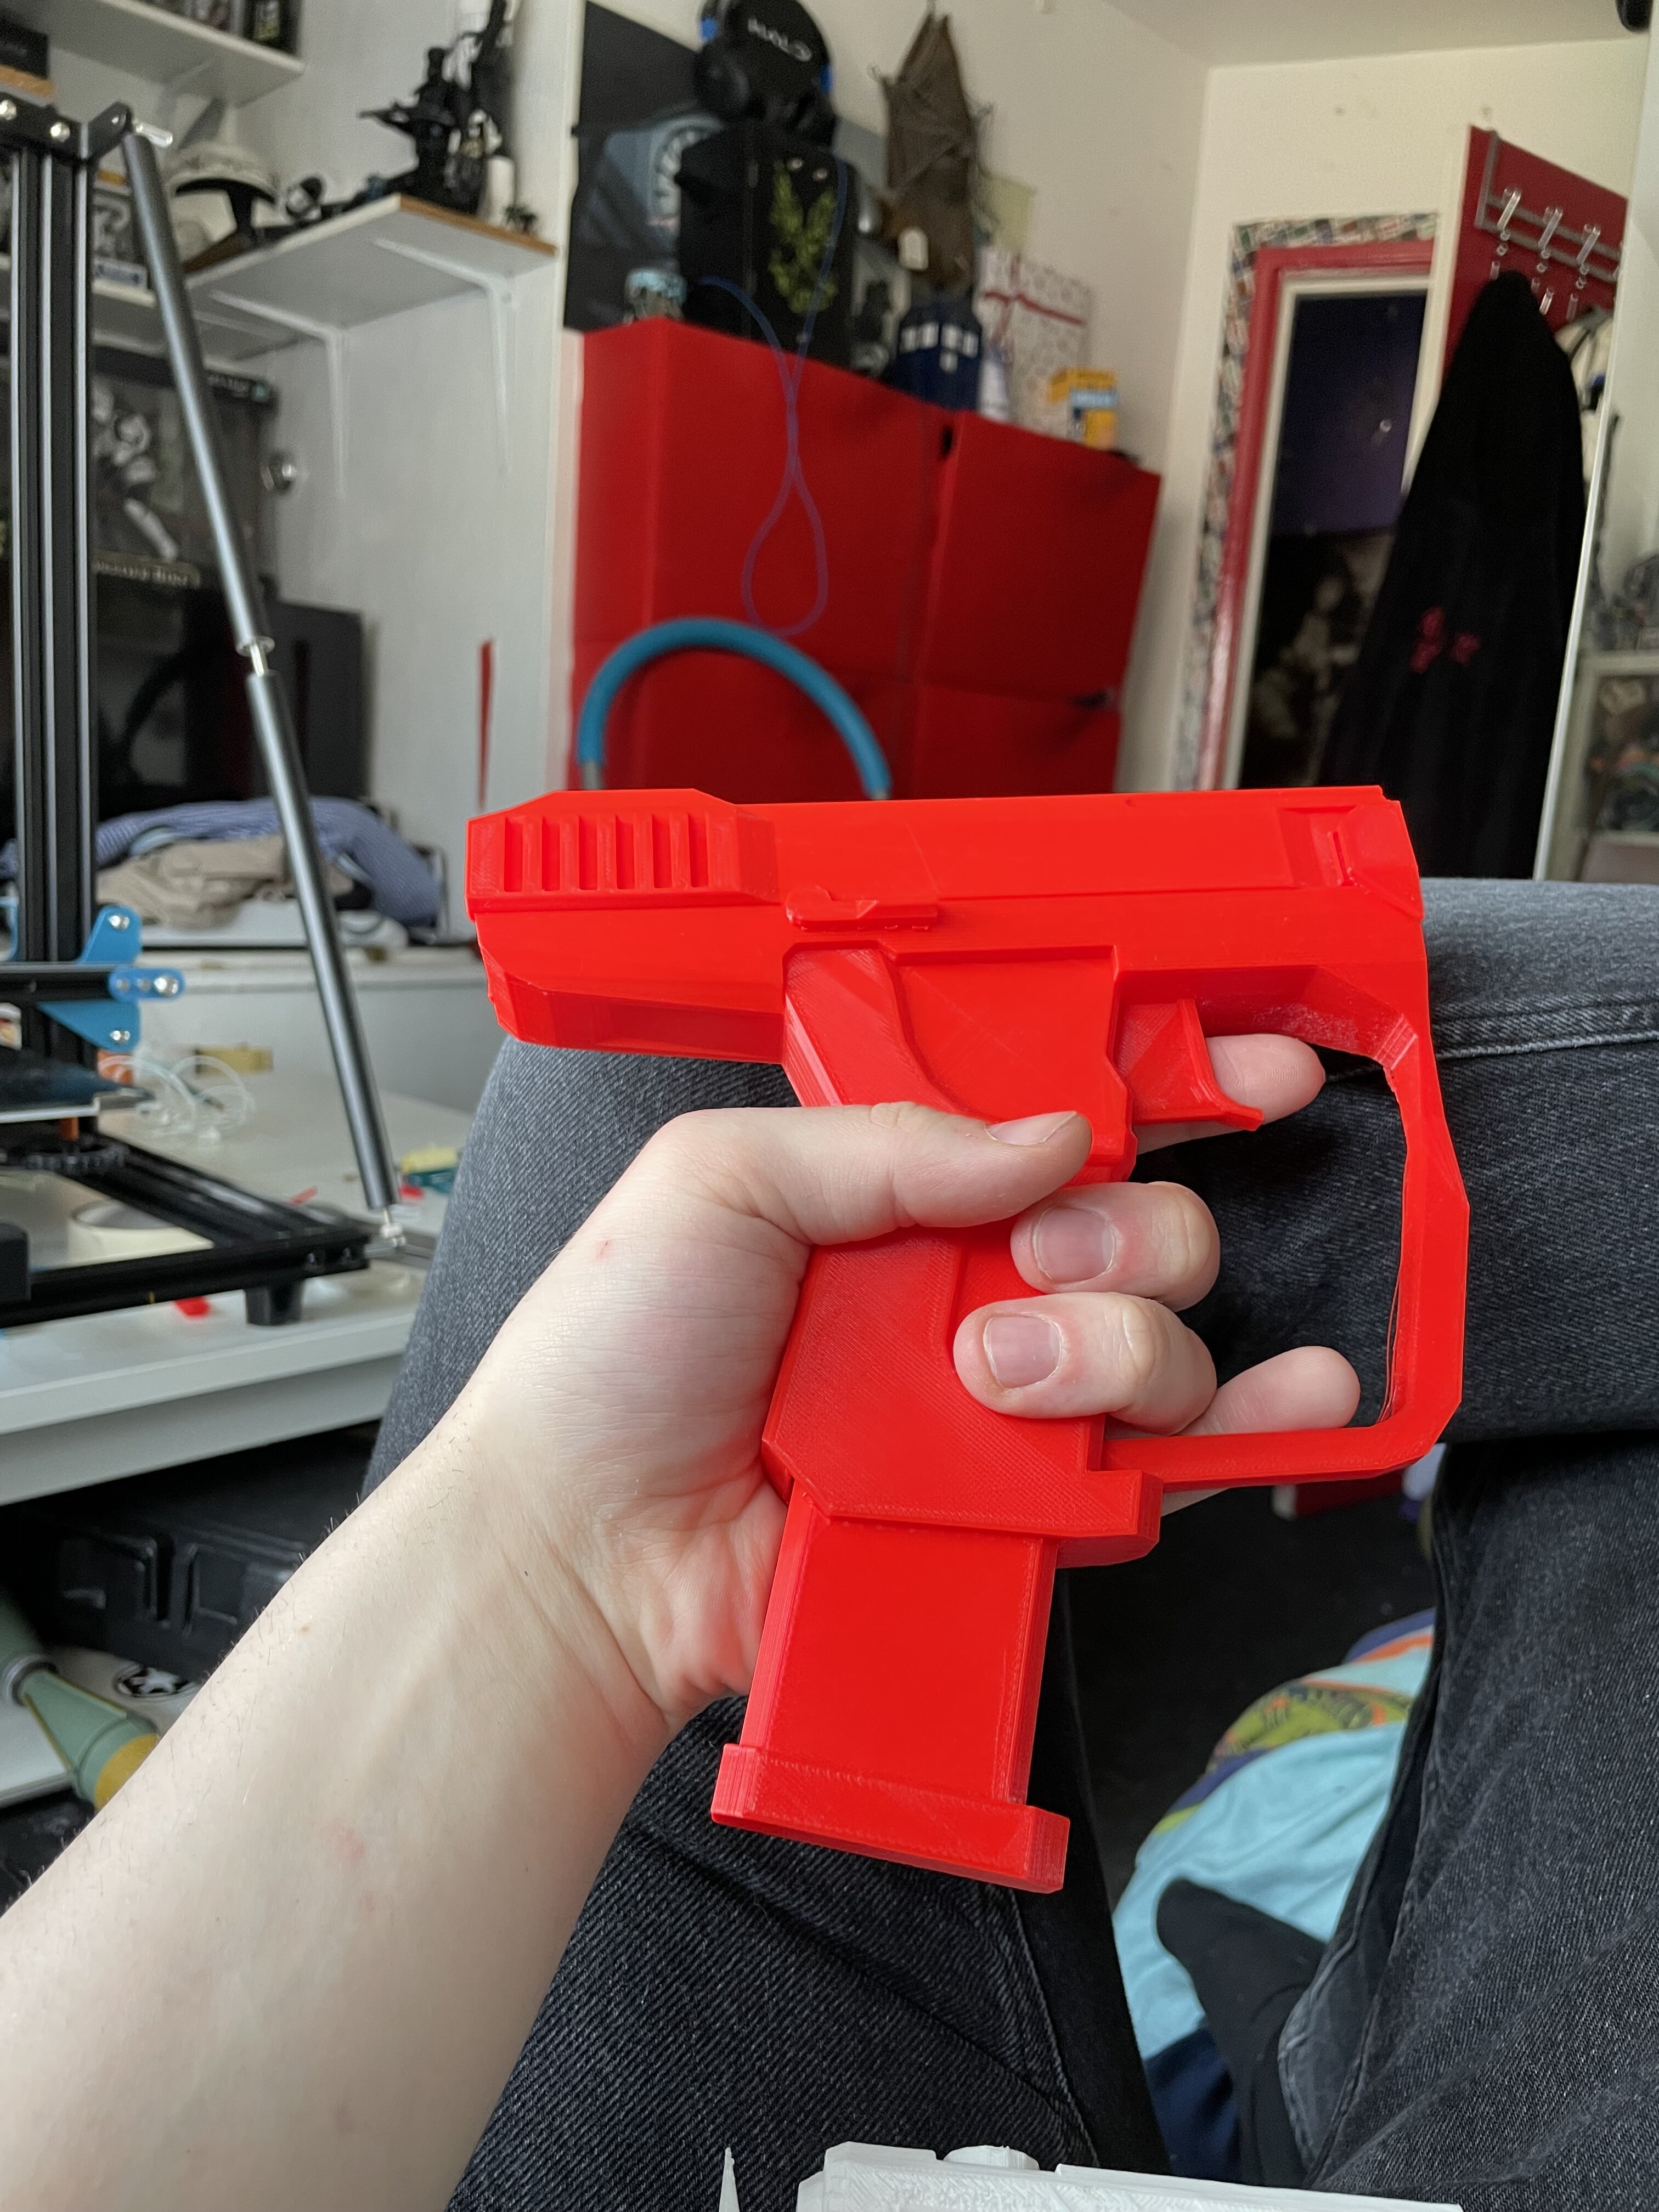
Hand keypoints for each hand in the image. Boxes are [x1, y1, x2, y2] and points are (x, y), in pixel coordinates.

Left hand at [443, 1038, 1357, 1739]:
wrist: (579, 1546)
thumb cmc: (612, 1358)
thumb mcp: (721, 1179)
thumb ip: (888, 1140)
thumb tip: (1049, 1138)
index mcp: (905, 1198)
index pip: (1065, 1126)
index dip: (1170, 1092)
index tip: (1253, 1075)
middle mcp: (972, 1293)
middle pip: (1144, 1231)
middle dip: (1126, 1232)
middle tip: (1034, 1262)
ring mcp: (1003, 1411)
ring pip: (1165, 1343)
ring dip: (1121, 1343)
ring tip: (993, 1379)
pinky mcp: (1019, 1516)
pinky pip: (1163, 1471)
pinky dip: (1248, 1433)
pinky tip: (1291, 1403)